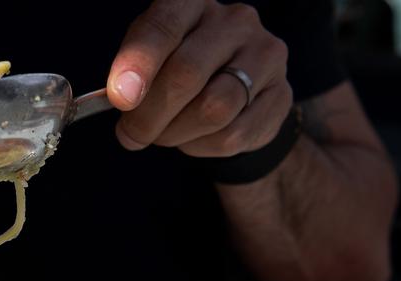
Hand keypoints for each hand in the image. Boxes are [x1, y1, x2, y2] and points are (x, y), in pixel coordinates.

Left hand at [106, 0, 291, 156]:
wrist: (235, 88)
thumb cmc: (179, 65)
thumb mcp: (149, 57)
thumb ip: (132, 71)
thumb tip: (121, 96)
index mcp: (193, 2)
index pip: (164, 26)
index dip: (139, 63)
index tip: (120, 98)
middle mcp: (235, 21)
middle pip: (186, 74)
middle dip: (149, 115)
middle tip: (130, 135)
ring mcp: (265, 56)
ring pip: (213, 110)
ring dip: (175, 133)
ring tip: (162, 134)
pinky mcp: (281, 95)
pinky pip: (233, 135)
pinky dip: (201, 147)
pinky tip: (193, 137)